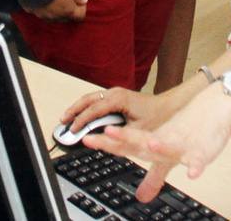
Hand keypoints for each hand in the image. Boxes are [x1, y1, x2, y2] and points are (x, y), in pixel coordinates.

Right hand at [26, 0, 87, 21]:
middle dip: (70, 11)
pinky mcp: (34, 13)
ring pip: (55, 18)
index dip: (82, 9)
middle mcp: (57, 17)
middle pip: (67, 18)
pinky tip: (44, 0)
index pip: (80, 16)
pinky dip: (46, 10)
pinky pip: (43, 14)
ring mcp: (44, 16)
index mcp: (68, 10)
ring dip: (57, 12)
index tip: (80, 1)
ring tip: (55, 0)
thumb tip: (84, 1)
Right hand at [60, 86, 179, 135]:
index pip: (93, 110)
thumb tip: (99, 137)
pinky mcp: (116, 96)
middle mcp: (114, 93)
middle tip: (63, 121)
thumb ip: (117, 134)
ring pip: (90, 98)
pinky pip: (96, 99)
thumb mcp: (136, 130)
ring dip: (78, 107)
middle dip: (73, 110)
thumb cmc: (156, 118)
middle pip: (87, 99)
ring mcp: (114, 93)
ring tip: (68, 118)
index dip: (81, 121)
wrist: (167, 107)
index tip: (73, 130)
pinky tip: (82, 115)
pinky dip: (86, 107)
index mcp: (118, 99)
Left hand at [83, 88, 230, 203]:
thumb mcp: (169, 161)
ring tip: (150, 143)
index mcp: (155, 143)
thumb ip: (153, 178)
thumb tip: (140, 197)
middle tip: (107, 132)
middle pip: (143, 140)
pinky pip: (200, 159)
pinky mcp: (204, 150)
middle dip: (126, 137)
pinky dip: (196, 165)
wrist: (216, 109)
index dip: (109, 143)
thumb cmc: (189, 133)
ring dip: (161, 146)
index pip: (128, 145)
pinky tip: (193, 173)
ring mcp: (184, 145)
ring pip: (170, 146)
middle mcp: (165, 142)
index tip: (87, 139)